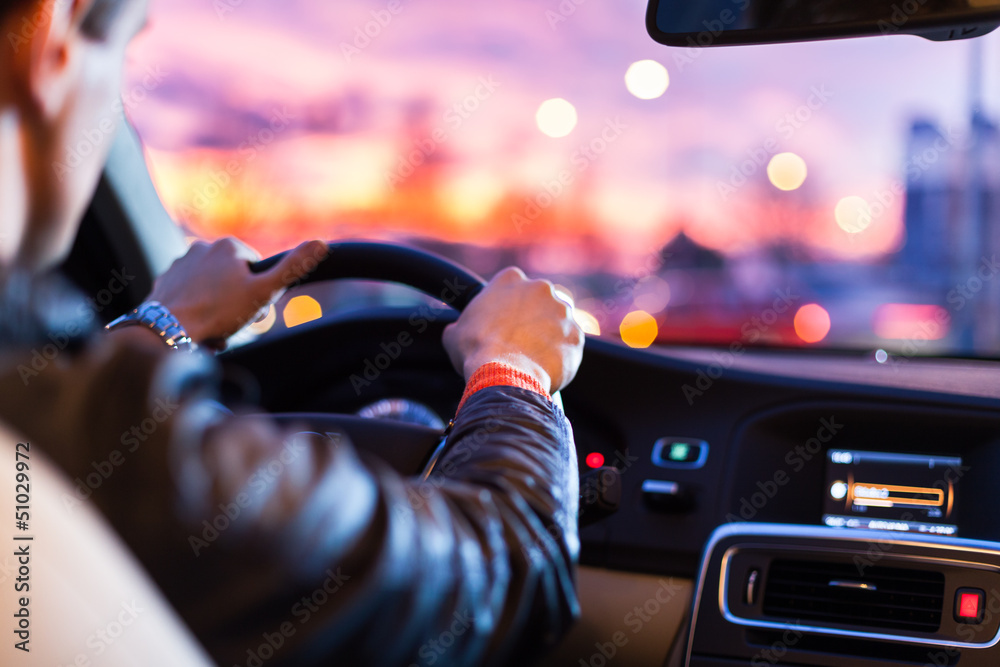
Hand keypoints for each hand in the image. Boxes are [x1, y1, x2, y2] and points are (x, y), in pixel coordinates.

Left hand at [148, 238, 327, 348]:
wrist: (167, 329)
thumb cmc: (218, 312)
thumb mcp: (263, 292)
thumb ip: (292, 268)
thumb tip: (321, 243)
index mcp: (229, 246)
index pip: (256, 271)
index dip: (259, 294)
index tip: (251, 310)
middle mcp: (202, 247)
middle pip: (234, 281)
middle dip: (237, 304)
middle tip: (231, 323)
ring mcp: (181, 263)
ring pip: (212, 290)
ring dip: (217, 309)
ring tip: (213, 328)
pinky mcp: (165, 280)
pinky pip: (191, 296)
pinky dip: (196, 310)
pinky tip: (195, 325)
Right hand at [442, 267, 583, 393]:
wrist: (503, 374)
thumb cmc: (476, 351)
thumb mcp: (454, 333)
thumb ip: (460, 324)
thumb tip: (456, 332)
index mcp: (510, 279)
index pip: (513, 284)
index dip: (510, 305)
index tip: (506, 321)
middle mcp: (541, 288)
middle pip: (541, 301)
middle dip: (534, 318)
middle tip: (521, 341)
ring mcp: (563, 312)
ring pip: (559, 322)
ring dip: (551, 335)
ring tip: (534, 358)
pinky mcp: (577, 336)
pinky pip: (571, 345)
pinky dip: (562, 355)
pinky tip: (547, 368)